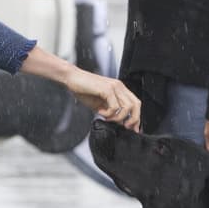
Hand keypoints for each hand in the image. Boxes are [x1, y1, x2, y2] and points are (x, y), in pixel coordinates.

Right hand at [17, 46, 140, 130]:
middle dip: (133, 119)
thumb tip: (119, 123)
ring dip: (118, 117)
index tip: (133, 128)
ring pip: (127, 107)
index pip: (135, 103)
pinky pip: (115, 106)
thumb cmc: (84, 90)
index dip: (136, 117)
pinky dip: (109, 113)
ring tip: (107, 118)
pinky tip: (100, 112)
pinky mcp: (107, 89)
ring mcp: (114, 87)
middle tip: (124, 127)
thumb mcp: (100, 104)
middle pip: (136, 105)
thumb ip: (110, 112)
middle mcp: (119, 87)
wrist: (72, 78)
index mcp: (120, 89)